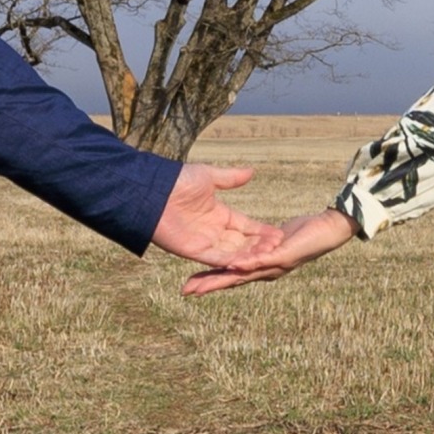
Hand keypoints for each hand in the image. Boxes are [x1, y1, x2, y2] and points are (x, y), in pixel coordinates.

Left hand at [149, 162, 285, 269]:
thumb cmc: (177, 181)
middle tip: (281, 248)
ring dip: (250, 256)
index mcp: (219, 215)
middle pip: (243, 243)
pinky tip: (247, 262)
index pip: (247, 226)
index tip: (281, 235)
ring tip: (269, 256)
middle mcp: (214, 231)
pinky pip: (216, 258)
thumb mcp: (208, 177)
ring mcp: (204, 242)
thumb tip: (251, 172)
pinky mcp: (193, 251)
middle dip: (261, 247)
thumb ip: (230, 178)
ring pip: (233, 253)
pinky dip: (230, 261)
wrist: (152, 190)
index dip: (262, 231)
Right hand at [180, 206, 356, 295]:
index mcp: (260, 267)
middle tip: (186, 292)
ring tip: (203, 286)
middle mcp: (266, 271)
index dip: (208, 279)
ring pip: (243, 275)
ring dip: (222, 280)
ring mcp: (275, 266)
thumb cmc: (303, 233)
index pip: (230, 274)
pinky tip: (234, 266)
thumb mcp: (273, 238)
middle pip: (231, 280)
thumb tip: (245, 245)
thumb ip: (258, 244)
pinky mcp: (284, 256)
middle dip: (208, 285)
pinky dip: (248, 264)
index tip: (187, 285)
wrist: (329, 230)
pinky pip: (263, 261)